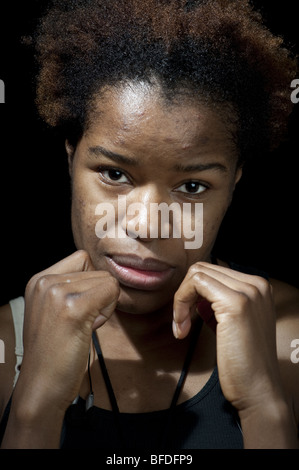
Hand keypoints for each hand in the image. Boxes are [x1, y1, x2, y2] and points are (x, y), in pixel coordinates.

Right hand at [15, 250, 119, 417]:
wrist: (41, 386)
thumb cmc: (54, 352)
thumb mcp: (54, 310)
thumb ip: (72, 287)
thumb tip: (106, 276)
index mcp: (38, 280)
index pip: (83, 259)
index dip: (91, 282)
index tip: (79, 307)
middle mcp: (44, 281)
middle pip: (97, 269)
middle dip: (98, 295)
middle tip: (81, 322)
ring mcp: (56, 293)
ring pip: (107, 280)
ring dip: (104, 304)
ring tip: (82, 326)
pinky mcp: (73, 308)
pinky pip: (111, 291)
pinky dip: (108, 311)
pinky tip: (89, 328)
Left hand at [173, 262, 281, 412]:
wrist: (258, 390)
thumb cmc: (244, 363)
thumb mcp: (233, 324)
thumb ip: (219, 305)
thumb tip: (196, 295)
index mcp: (259, 287)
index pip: (213, 272)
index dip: (193, 293)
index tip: (186, 318)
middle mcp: (257, 284)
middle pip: (203, 269)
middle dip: (184, 294)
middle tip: (180, 323)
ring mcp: (248, 292)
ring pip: (197, 273)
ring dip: (181, 300)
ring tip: (181, 327)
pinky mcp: (236, 303)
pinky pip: (195, 284)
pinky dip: (181, 303)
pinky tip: (182, 329)